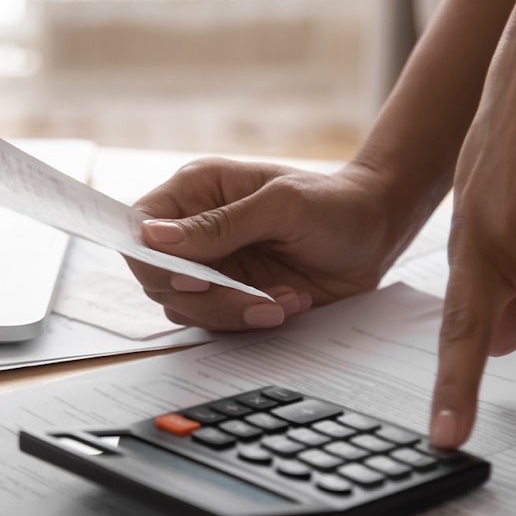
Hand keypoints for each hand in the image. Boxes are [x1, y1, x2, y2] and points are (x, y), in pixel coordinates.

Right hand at [127, 157, 416, 330]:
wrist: (374, 234)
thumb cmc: (332, 204)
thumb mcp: (281, 205)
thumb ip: (220, 224)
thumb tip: (153, 238)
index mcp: (196, 192)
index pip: (141, 228)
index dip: (152, 260)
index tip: (191, 279)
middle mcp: (196, 231)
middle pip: (157, 277)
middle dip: (206, 297)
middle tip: (252, 296)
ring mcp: (213, 267)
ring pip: (185, 308)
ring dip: (234, 312)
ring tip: (285, 298)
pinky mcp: (233, 296)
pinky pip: (219, 323)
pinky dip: (253, 321)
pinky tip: (291, 302)